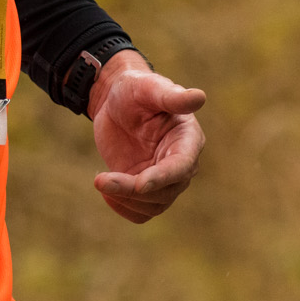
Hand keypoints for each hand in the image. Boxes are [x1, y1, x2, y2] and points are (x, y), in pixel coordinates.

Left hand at [88, 51, 205, 223]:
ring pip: (152, 206)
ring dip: (124, 199)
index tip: (139, 184)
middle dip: (132, 190)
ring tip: (100, 180)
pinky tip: (106, 189)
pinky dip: (123, 208)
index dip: (162, 178)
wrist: (116, 103)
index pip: (181, 166)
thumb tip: (199, 97)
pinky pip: (141, 213)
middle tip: (100, 180)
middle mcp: (181, 164)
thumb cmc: (134, 90)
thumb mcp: (148, 88)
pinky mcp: (146, 189)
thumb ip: (171, 97)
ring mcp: (164, 180)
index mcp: (188, 140)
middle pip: (165, 191)